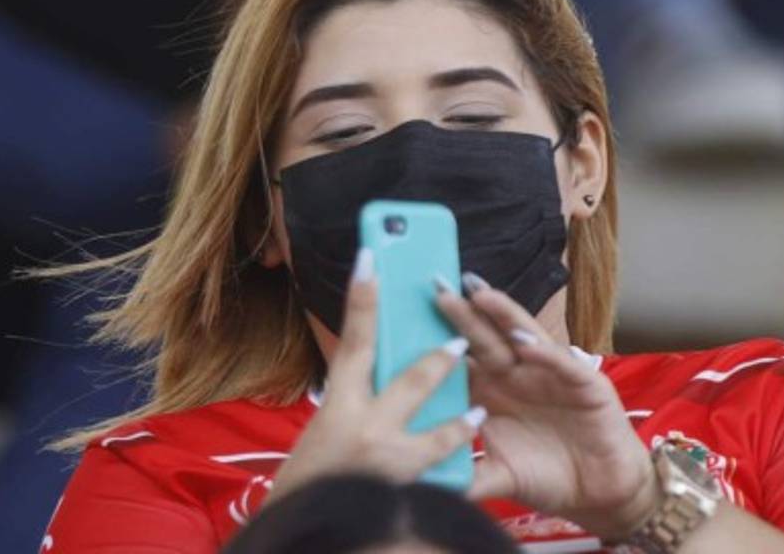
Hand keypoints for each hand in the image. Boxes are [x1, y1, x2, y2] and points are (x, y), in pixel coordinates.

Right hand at [266, 248, 483, 502]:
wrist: (306, 535)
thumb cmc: (309, 480)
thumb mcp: (324, 430)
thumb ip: (353, 399)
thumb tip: (377, 361)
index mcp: (337, 409)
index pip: (353, 343)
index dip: (362, 299)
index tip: (371, 256)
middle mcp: (363, 431)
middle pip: (411, 380)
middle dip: (438, 358)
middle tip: (460, 341)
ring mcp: (387, 465)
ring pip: (437, 433)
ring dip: (458, 419)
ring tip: (477, 408)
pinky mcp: (405, 494)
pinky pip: (442, 475)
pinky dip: (454, 460)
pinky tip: (469, 446)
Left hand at [436, 275, 657, 541]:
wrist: (597, 493)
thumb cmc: (545, 476)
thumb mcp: (497, 477)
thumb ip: (464, 476)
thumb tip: (422, 487)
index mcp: (492, 392)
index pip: (460, 359)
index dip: (436, 340)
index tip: (405, 320)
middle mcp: (517, 376)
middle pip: (484, 339)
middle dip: (461, 313)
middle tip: (436, 287)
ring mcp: (549, 374)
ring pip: (522, 337)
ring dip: (502, 315)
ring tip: (479, 294)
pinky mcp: (584, 384)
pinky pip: (561, 364)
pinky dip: (544, 353)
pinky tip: (526, 343)